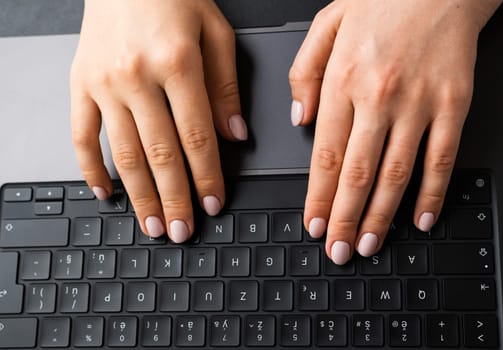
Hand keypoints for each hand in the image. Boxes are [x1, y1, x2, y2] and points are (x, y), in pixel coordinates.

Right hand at [71, 0, 246, 241]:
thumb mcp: (215, 31)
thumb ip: (225, 86)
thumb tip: (235, 134)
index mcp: (176, 63)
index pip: (197, 137)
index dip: (207, 177)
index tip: (213, 204)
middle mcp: (137, 77)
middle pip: (160, 154)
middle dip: (174, 199)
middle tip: (182, 231)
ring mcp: (104, 84)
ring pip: (123, 153)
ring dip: (140, 195)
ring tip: (151, 224)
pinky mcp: (79, 84)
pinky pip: (81, 136)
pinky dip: (91, 168)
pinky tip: (105, 193)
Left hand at [289, 0, 501, 263]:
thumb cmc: (381, 1)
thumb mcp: (325, 25)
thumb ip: (303, 74)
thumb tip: (299, 120)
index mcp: (342, 80)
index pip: (326, 154)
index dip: (319, 196)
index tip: (314, 224)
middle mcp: (378, 96)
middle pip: (357, 173)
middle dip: (345, 219)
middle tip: (337, 249)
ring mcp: (418, 103)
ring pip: (396, 173)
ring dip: (381, 216)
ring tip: (369, 244)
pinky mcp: (453, 104)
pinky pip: (442, 158)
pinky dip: (433, 193)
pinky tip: (422, 218)